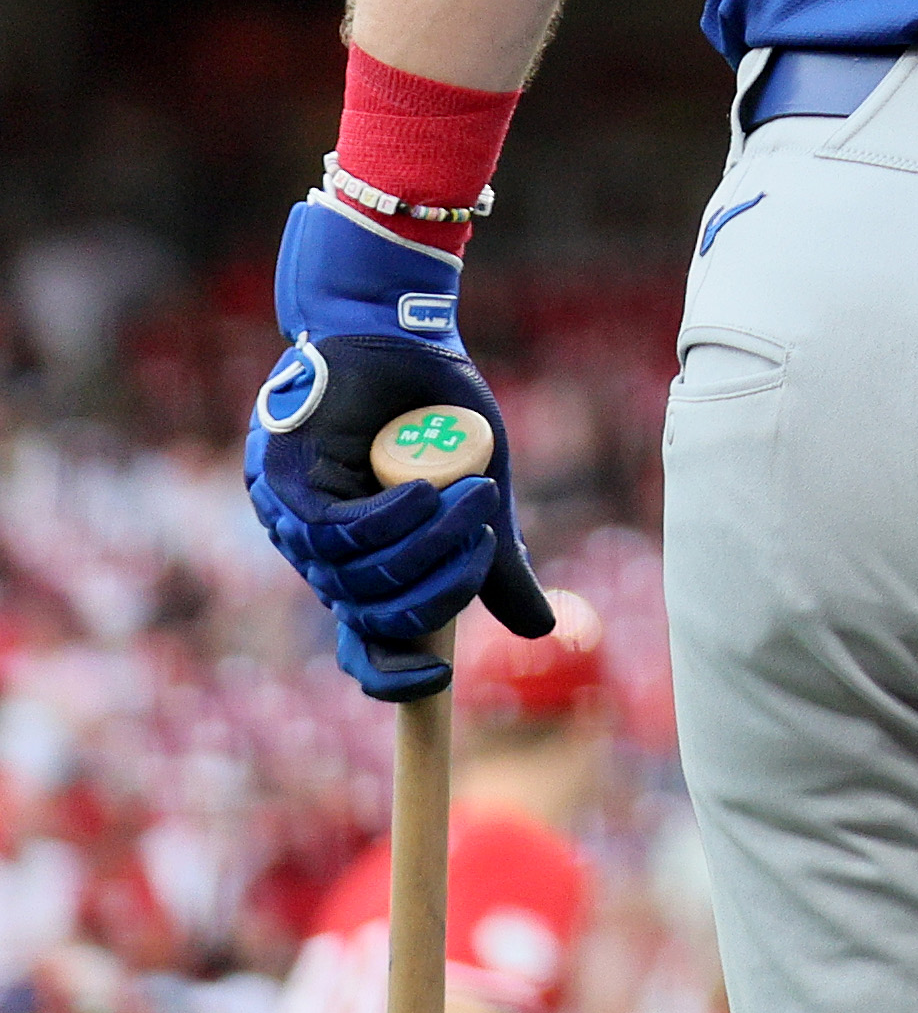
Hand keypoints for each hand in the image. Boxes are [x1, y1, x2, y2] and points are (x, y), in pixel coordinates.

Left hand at [240, 197, 551, 701]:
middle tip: (489, 539)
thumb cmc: (436, 408)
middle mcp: (320, 555)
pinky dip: (388, 520)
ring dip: (426, 546)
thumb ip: (497, 563)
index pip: (361, 643)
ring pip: (356, 577)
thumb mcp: (481, 496)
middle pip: (372, 617)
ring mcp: (292, 520)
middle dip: (440, 589)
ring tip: (474, 497)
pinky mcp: (281, 483)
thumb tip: (541, 631)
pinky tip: (425, 491)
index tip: (437, 677)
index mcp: (362, 565)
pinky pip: (333, 531)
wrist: (401, 334)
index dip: (389, 675)